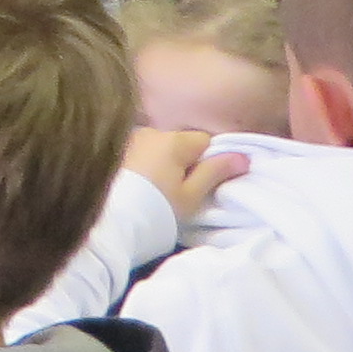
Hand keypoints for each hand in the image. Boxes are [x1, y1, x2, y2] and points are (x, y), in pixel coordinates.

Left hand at [124, 128, 244, 223]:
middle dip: (186, 161)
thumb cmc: (156, 208)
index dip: (211, 160)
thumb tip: (242, 157)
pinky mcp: (114, 151)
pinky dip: (146, 164)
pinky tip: (140, 184)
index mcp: (173, 140)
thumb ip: (216, 171)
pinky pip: (141, 153)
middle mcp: (150, 132)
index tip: (204, 183)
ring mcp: (129, 140)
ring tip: (158, 189)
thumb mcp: (191, 195)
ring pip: (160, 148)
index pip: (206, 140)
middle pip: (181, 142)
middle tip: (181, 190)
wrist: (109, 219)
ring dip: (164, 162)